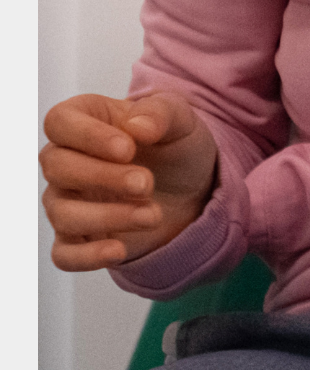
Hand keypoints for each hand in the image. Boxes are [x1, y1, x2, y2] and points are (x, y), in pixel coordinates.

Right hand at [40, 92, 217, 269]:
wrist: (192, 187)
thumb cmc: (175, 144)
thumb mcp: (180, 119)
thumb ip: (160, 113)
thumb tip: (137, 127)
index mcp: (86, 119)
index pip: (59, 122)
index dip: (88, 136)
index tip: (127, 149)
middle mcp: (67, 159)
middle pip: (57, 168)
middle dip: (104, 178)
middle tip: (146, 183)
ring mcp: (68, 200)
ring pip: (62, 213)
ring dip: (109, 216)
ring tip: (153, 214)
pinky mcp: (78, 238)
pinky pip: (64, 254)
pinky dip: (88, 256)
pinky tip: (119, 250)